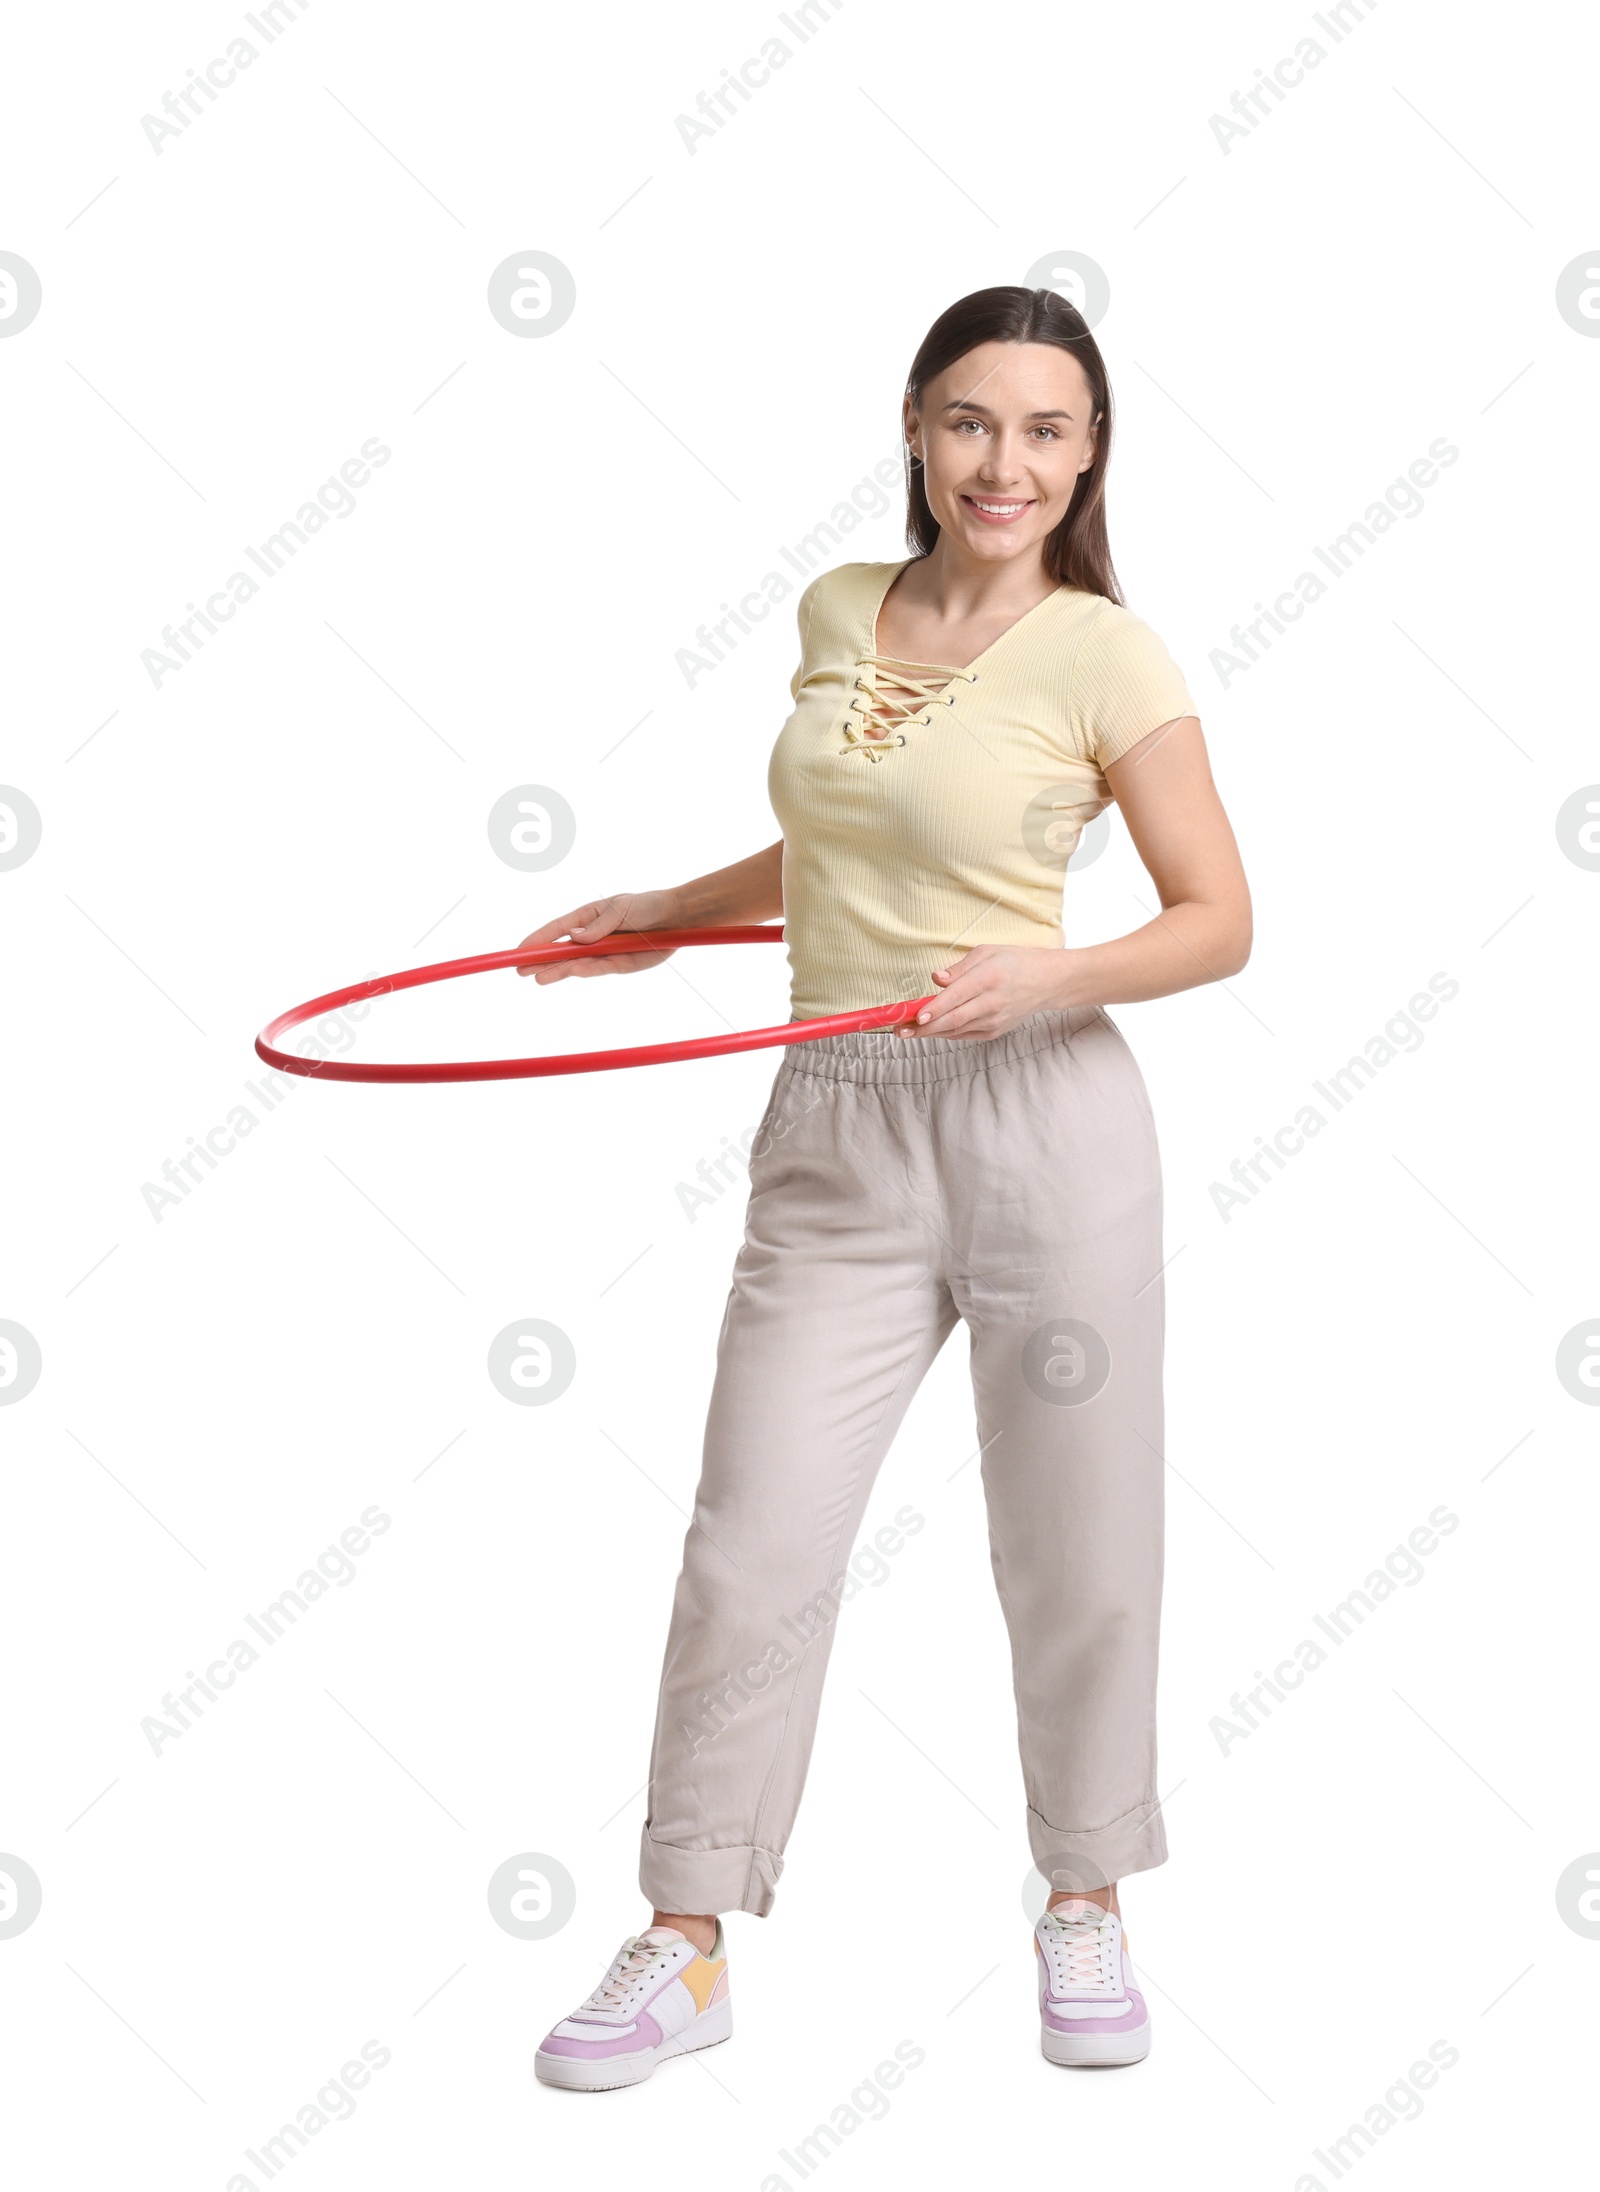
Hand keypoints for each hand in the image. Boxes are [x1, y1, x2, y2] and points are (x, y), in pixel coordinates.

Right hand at [515, 889, 682, 981]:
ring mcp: (603, 952)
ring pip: (575, 964)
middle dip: (541, 960)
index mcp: (587, 917)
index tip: (521, 949)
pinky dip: (583, 972)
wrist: (675, 919)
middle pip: (561, 951)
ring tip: (537, 978)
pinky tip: (568, 973)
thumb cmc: (646, 907)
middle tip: (520, 970)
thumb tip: (575, 937)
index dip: (538, 939)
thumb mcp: (622, 909)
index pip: (557, 929)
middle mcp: (592, 936)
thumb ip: (600, 925)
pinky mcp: (618, 965)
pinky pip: (597, 970)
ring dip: (557, 971)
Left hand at [901, 945, 1076, 1039]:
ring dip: (930, 1032)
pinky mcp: (994, 1031)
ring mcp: (994, 1020)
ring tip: (907, 1031)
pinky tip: (931, 1029)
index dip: (934, 1008)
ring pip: (955, 1030)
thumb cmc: (1013, 961)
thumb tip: (936, 978)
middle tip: (899, 1030)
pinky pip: (964, 1033)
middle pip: (952, 1020)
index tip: (915, 1016)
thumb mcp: (986, 952)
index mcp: (988, 977)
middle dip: (923, 1028)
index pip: (956, 997)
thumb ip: (958, 968)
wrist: (1046, 982)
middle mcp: (992, 1002)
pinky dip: (946, 1032)